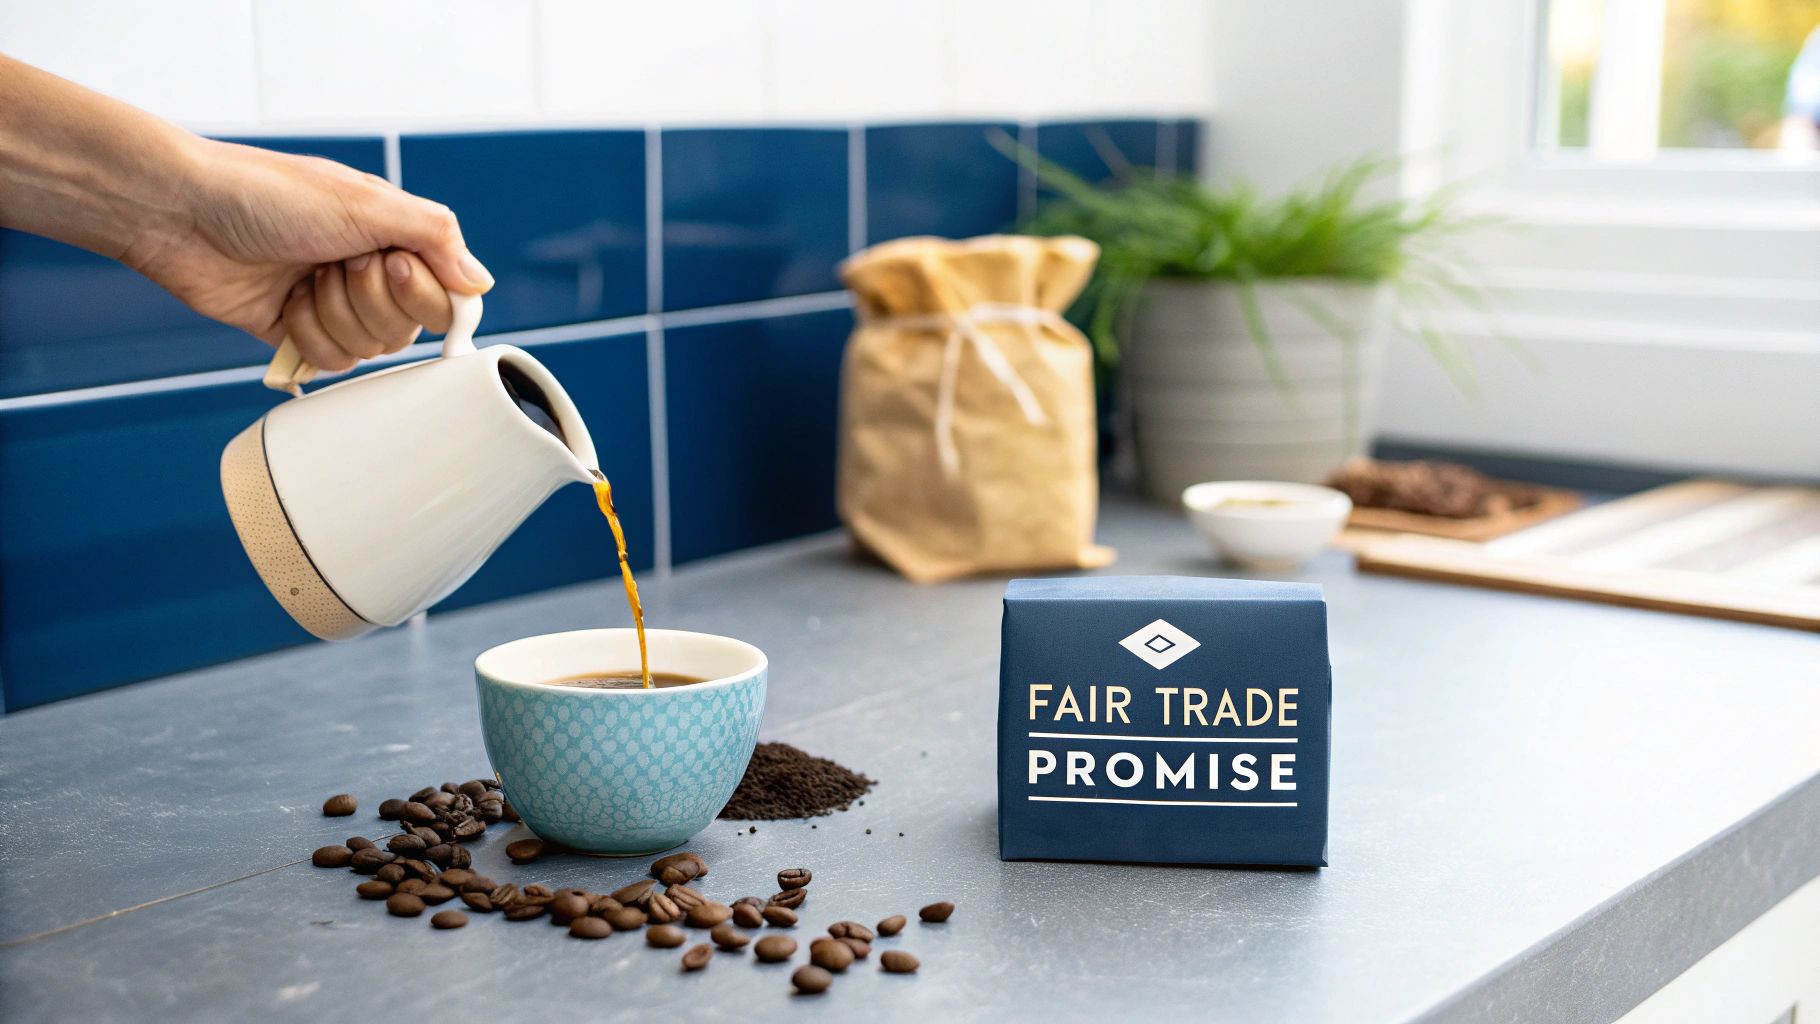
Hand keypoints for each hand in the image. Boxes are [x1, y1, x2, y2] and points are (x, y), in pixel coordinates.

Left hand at [132, 138, 494, 372]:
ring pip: (369, 350)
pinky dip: (307, 336)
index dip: (422, 291)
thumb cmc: (266, 193)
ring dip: (334, 316)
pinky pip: (329, 363)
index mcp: (393, 235)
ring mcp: (332, 304)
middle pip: (409, 328)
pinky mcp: (296, 331)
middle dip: (368, 301)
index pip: (447, 293)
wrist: (181, 212)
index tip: (389, 261)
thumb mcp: (366, 201)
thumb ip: (436, 236)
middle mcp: (369, 271)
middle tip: (334, 262)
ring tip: (303, 278)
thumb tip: (479, 284)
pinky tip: (284, 304)